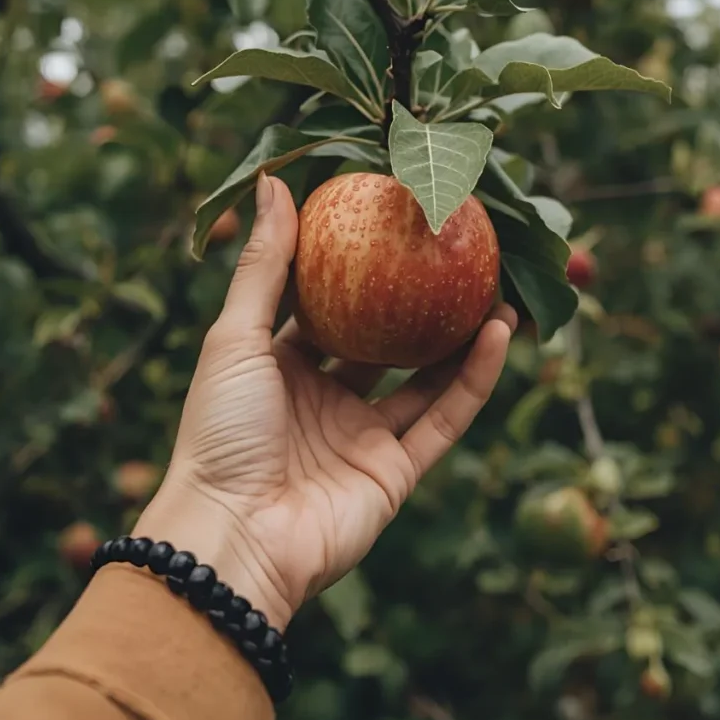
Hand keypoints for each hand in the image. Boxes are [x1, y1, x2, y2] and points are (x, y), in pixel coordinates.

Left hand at [135, 174, 514, 629]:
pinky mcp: (395, 473)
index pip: (324, 308)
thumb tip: (274, 182)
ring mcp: (362, 437)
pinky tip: (497, 335)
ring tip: (497, 289)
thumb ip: (263, 265)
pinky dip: (472, 380)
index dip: (354, 269)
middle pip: (383, 342)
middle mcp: (324, 400)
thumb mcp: (235, 336)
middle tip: (454, 255)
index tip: (388, 225)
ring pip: (424, 380)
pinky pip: (443, 418)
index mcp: (280, 367)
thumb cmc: (221, 430)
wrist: (234, 537)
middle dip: (417, 303)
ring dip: (460, 338)